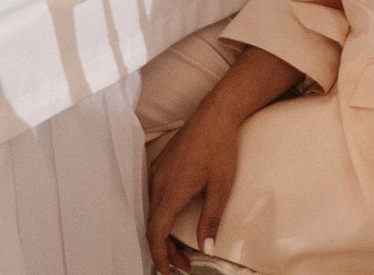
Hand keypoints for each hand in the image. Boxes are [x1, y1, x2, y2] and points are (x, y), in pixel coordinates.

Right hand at [145, 95, 244, 273]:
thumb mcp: (221, 186)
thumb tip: (205, 248)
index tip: (168, 272)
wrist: (215, 114)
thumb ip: (211, 219)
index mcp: (171, 190)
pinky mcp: (160, 166)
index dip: (160, 255)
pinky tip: (174, 223)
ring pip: (152, 212)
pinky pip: (153, 198)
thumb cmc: (220, 147)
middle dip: (165, 250)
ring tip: (181, 250)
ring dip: (163, 234)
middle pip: (153, 225)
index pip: (157, 231)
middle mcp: (158, 182)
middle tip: (184, 265)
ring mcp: (157, 172)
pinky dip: (161, 217)